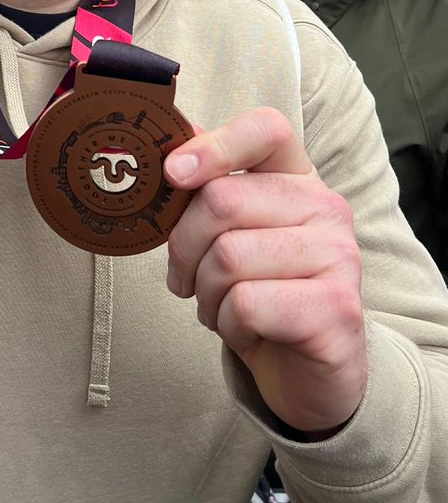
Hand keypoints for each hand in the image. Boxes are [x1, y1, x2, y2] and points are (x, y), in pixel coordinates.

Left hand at [164, 107, 366, 436]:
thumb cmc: (257, 292)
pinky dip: (228, 324)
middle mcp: (326, 207)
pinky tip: (249, 331)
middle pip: (222, 200)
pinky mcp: (336, 309)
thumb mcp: (228, 234)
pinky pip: (246, 303)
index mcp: (298, 177)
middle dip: (184, 247)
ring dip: (206, 294)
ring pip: (228, 256)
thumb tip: (164, 146)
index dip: (213, 145)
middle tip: (187, 277)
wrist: (307, 373)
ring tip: (224, 307)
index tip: (174, 174)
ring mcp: (339, 256)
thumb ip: (205, 188)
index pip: (265, 129)